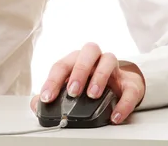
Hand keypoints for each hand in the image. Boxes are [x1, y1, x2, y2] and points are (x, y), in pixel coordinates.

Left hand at [30, 42, 145, 123]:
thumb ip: (53, 93)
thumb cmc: (90, 82)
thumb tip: (36, 104)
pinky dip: (124, 102)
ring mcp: (114, 68)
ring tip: (93, 95)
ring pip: (109, 60)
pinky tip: (115, 115)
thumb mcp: (71, 86)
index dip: (53, 80)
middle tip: (73, 91)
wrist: (120, 85)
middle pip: (87, 52)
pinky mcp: (131, 82)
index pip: (62, 64)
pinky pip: (130, 88)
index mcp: (76, 59)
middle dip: (79, 71)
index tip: (47, 97)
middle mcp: (95, 59)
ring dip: (99, 77)